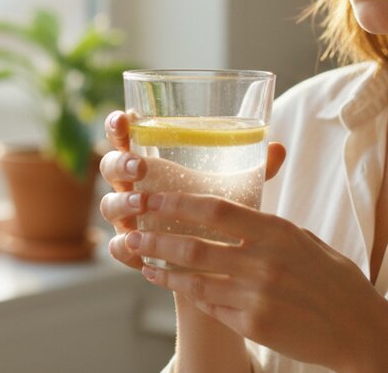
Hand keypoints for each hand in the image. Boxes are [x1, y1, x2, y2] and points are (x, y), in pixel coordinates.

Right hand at [98, 110, 287, 269]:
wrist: (218, 269)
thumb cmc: (221, 219)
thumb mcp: (238, 191)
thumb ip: (255, 170)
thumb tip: (279, 148)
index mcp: (153, 164)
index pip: (128, 137)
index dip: (119, 125)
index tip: (125, 117)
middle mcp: (135, 187)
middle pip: (110, 167)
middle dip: (119, 163)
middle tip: (139, 166)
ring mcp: (130, 219)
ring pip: (109, 205)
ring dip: (121, 203)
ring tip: (140, 204)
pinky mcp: (133, 250)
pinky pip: (117, 246)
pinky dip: (123, 245)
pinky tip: (134, 244)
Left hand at [126, 192, 387, 369]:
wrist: (359, 328)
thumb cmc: (334, 279)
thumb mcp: (304, 239)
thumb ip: (267, 227)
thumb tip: (233, 209)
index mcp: (277, 231)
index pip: (215, 209)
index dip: (176, 201)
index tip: (150, 195)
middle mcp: (264, 261)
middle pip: (193, 246)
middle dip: (155, 237)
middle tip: (130, 230)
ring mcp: (257, 295)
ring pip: (194, 279)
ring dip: (162, 269)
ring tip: (140, 259)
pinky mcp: (253, 325)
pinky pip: (210, 306)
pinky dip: (187, 294)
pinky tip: (170, 285)